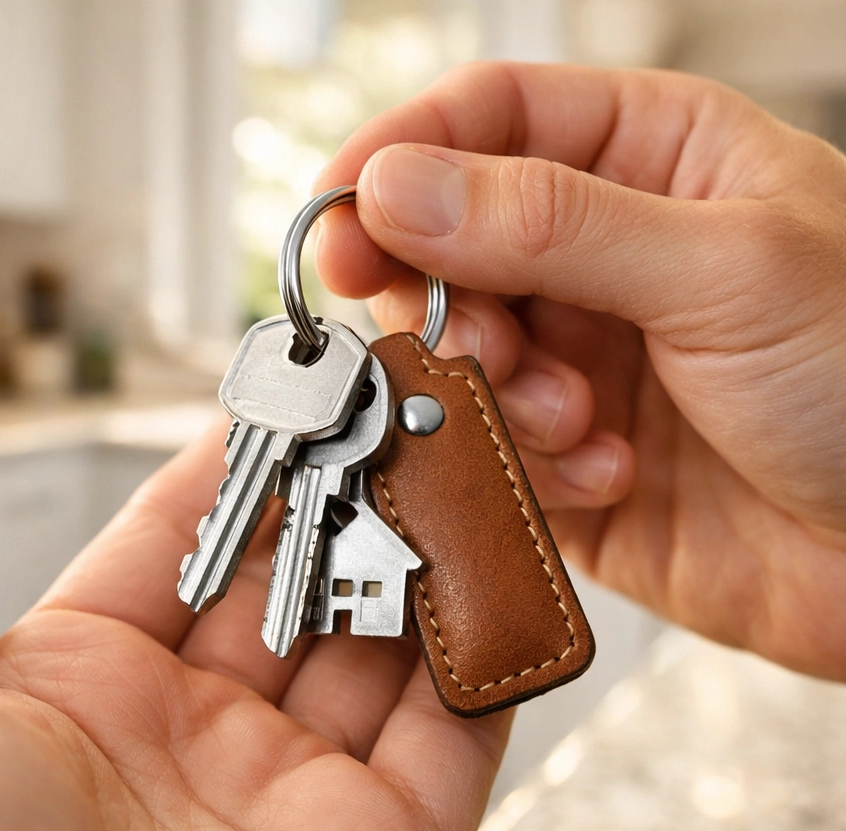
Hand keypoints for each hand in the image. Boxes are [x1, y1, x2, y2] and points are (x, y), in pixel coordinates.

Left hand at [0, 427, 510, 830]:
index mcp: (89, 698)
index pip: (178, 551)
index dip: (228, 473)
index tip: (274, 403)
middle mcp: (199, 743)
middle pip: (295, 584)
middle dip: (340, 498)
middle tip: (382, 419)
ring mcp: (300, 798)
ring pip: (386, 648)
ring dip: (422, 560)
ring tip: (455, 472)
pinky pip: (458, 742)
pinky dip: (488, 664)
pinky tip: (503, 582)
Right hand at [316, 62, 845, 680]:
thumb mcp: (723, 268)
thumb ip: (549, 223)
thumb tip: (398, 187)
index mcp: (652, 161)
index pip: (487, 121)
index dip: (399, 160)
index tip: (340, 217)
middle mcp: (603, 258)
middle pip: (447, 247)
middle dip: (446, 302)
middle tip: (479, 344)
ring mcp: (579, 359)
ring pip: (457, 356)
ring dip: (497, 396)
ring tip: (576, 421)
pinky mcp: (564, 458)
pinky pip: (489, 450)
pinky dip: (531, 467)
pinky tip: (609, 474)